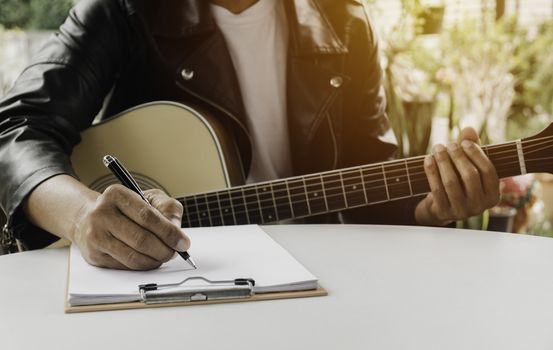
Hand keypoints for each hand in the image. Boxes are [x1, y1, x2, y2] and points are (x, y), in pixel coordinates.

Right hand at [71, 185, 188, 269]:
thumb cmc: (125, 208)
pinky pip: (125, 266)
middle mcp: (102, 214)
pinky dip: (143, 265)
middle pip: (141, 239)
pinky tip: (150, 259)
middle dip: (164, 249)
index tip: (183, 242)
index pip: (147, 216)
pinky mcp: (94, 255)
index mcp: (117, 195)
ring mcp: (96, 236)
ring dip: (155, 260)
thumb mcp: (148, 198)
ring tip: (165, 256)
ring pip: (133, 257)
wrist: (88, 217)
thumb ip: (168, 210)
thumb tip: (177, 234)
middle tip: (176, 252)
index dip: (169, 232)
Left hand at [415, 127, 499, 225]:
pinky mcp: (444, 212)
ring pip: (451, 182)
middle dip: (458, 156)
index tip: (464, 142)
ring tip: (438, 148)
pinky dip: (431, 172)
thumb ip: (472, 148)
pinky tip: (428, 159)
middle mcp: (480, 206)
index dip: (476, 154)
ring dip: (443, 161)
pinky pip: (436, 189)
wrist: (442, 207)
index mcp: (493, 195)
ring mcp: (461, 211)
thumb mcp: (469, 167)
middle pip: (470, 176)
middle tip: (449, 144)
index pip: (488, 171)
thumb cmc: (460, 182)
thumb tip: (468, 128)